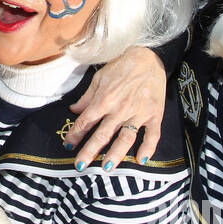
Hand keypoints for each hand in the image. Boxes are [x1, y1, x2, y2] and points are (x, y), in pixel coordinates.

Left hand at [66, 45, 165, 168]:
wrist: (148, 56)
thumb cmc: (121, 66)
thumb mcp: (99, 78)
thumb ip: (87, 97)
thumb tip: (74, 110)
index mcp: (104, 99)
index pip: (86, 121)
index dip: (75, 135)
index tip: (68, 146)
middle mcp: (120, 109)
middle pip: (102, 134)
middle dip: (90, 151)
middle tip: (80, 166)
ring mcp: (138, 113)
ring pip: (125, 138)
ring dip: (116, 154)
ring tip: (107, 167)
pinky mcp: (154, 115)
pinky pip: (152, 135)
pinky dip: (148, 148)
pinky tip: (141, 160)